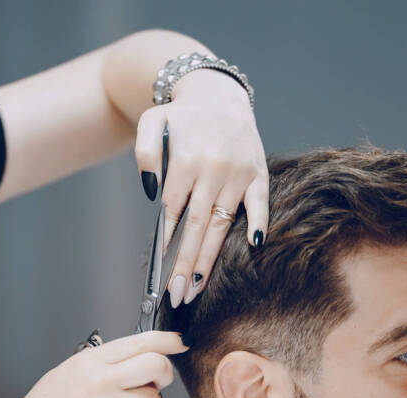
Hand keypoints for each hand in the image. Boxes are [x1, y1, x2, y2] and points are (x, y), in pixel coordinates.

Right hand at [0, 331, 185, 397]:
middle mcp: (100, 382)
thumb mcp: (61, 377)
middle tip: (157, 382)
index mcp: (87, 364)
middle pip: (156, 364)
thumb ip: (95, 365)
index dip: (166, 340)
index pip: (139, 341)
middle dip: (164, 373)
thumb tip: (129, 359)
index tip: (179, 342)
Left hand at [135, 69, 268, 307]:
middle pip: (198, 225)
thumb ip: (146, 152)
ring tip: (199, 285)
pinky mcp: (257, 172)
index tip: (162, 274)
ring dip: (211, 255)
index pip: (174, 212)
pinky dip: (260, 221)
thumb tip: (150, 188)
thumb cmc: (181, 116)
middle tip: (178, 295)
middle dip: (187, 264)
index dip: (168, 244)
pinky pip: (260, 201)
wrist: (218, 93)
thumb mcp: (152, 122)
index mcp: (186, 161)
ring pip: (223, 222)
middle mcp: (213, 169)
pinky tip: (255, 246)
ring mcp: (237, 172)